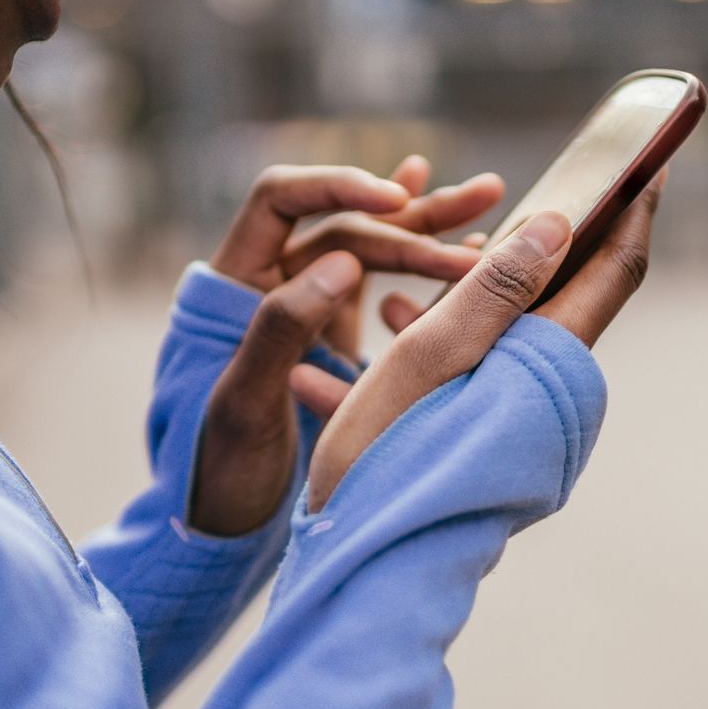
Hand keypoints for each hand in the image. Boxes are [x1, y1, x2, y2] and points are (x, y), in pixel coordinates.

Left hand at [189, 158, 506, 535]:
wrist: (214, 524)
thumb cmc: (215, 466)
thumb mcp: (245, 401)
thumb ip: (282, 328)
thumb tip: (343, 260)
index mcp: (235, 280)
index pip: (283, 197)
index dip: (338, 184)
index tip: (397, 200)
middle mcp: (272, 282)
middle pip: (346, 220)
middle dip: (415, 210)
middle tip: (485, 195)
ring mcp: (308, 309)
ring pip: (375, 249)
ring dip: (431, 227)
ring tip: (493, 197)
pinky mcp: (336, 339)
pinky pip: (385, 289)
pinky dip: (426, 269)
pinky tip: (471, 249)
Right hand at [290, 173, 664, 511]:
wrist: (369, 569)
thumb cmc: (391, 459)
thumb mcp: (431, 357)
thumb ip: (495, 288)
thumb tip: (561, 222)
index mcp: (552, 364)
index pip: (616, 269)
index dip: (634, 208)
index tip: (649, 156)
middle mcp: (554, 392)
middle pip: (568, 292)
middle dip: (545, 238)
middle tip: (528, 187)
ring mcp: (527, 419)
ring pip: (513, 327)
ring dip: (472, 288)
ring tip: (421, 261)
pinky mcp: (496, 438)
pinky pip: (481, 364)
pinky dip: (445, 334)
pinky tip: (388, 323)